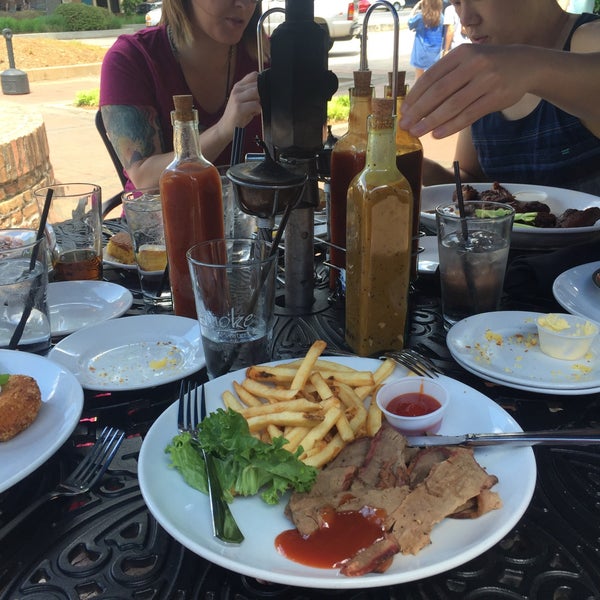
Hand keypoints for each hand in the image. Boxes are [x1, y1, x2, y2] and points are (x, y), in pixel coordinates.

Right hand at [219, 71, 261, 137]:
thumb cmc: (237, 115)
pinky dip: (258, 110)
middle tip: (258, 103)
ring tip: (254, 109)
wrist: (225, 127)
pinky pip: (256, 105)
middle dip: (262, 94)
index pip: (254, 75)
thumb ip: (252, 93)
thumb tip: (266, 89)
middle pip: (257, 84)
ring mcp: (237, 98)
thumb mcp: (243, 100)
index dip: (261, 82)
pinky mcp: (239, 108)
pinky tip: (253, 114)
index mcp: (238, 86)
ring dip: (260, 102)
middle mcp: (237, 90)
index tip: (262, 91)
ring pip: (257, 92)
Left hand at [399, 44, 531, 138]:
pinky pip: (468, 115)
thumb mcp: (467, 62)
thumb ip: (446, 77)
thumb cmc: (487, 66)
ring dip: (431, 121)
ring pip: (452, 105)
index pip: (431, 77)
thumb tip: (417, 103)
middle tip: (405, 125)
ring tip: (417, 132)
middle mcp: (473, 64)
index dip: (415, 96)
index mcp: (460, 54)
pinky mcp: (496, 97)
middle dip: (419, 111)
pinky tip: (438, 134)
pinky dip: (451, 126)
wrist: (525, 65)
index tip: (403, 111)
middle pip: (439, 92)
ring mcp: (486, 80)